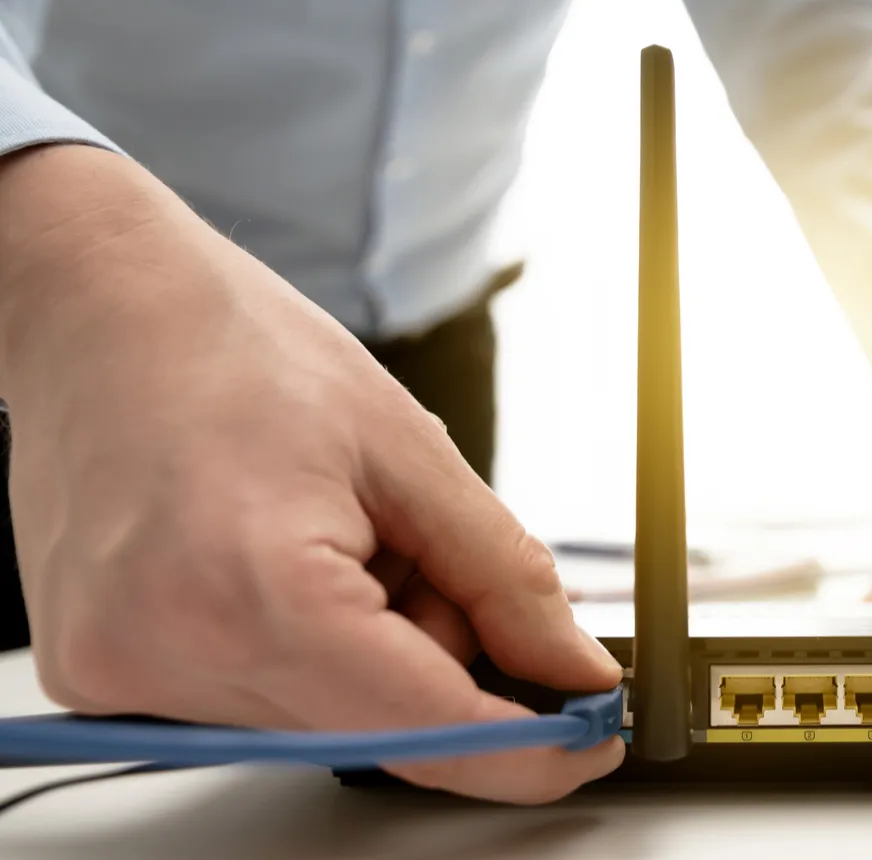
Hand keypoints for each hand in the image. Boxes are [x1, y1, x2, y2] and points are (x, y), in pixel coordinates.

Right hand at [0, 145, 621, 802]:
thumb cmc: (237, 347)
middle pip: (379, 727)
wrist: (99, 305)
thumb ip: (507, 580)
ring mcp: (120, 674)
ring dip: (370, 647)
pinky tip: (281, 559)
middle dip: (439, 654)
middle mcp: (166, 656)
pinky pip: (258, 699)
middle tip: (416, 545)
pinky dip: (309, 646)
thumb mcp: (411, 450)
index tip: (591, 737)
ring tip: (331, 531)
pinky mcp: (102, 673)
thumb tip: (573, 672)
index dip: (528, 747)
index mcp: (251, 592)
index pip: (425, 729)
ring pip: (326, 718)